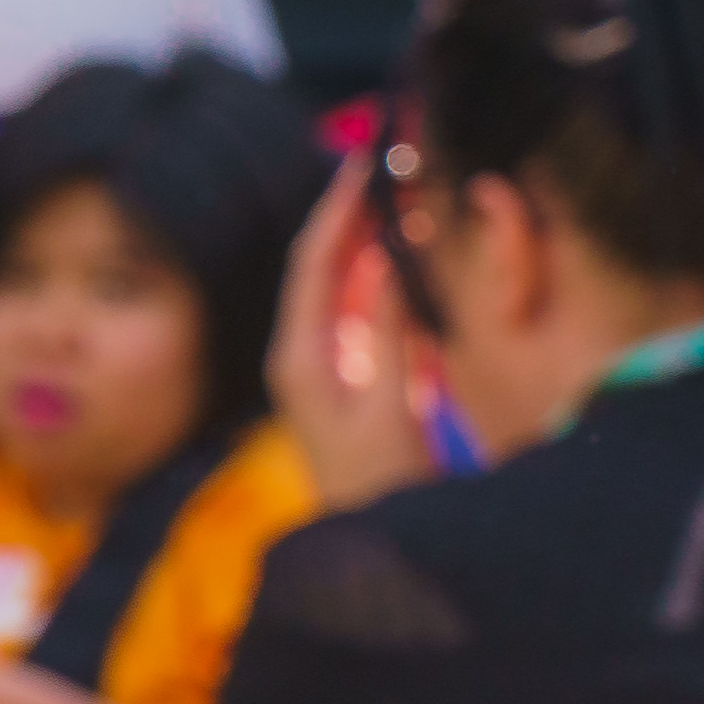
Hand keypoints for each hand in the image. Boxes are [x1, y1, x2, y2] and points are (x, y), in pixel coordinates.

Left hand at [267, 157, 442, 510]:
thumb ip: (392, 339)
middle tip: (385, 164)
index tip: (362, 162)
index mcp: (300, 355)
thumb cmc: (381, 484)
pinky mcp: (344, 377)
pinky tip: (403, 254)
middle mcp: (300, 353)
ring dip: (366, 241)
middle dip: (350, 214)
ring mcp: (320, 364)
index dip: (336, 209)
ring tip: (398, 192)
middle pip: (322, 265)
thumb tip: (391, 267)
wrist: (370, 540)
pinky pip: (358, 312)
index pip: (312, 263)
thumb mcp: (390, 409)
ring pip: (340, 285)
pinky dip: (379, 277)